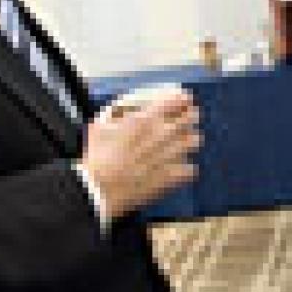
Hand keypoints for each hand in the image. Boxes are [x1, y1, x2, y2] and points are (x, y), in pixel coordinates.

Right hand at [80, 89, 201, 221]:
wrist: (100, 192)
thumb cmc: (97, 158)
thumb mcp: (100, 127)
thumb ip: (116, 115)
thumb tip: (126, 110)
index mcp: (145, 120)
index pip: (175, 101)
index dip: (182, 99)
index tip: (185, 99)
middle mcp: (162, 135)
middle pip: (189, 119)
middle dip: (190, 115)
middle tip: (189, 116)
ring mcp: (169, 156)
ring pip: (194, 142)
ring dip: (191, 139)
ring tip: (187, 140)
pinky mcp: (171, 177)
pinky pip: (190, 169)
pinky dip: (187, 167)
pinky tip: (181, 167)